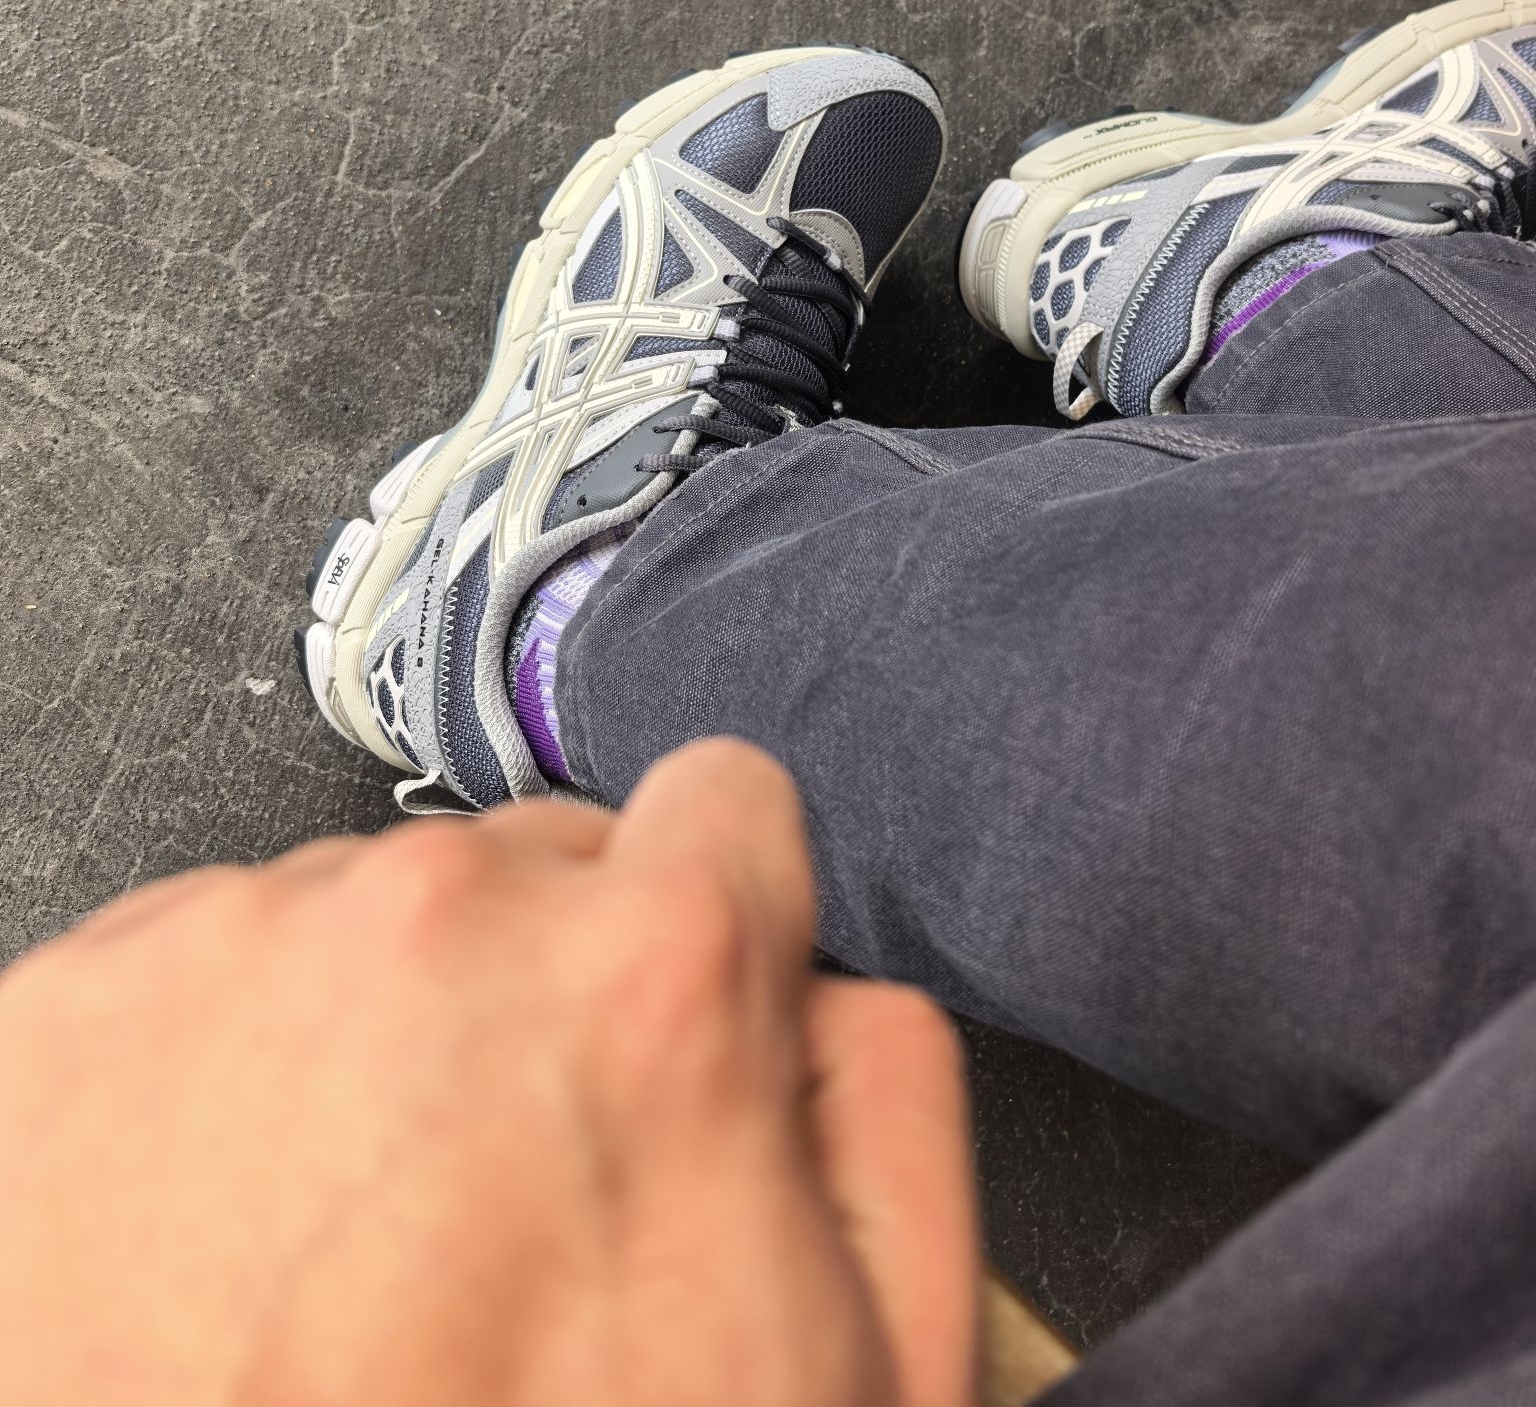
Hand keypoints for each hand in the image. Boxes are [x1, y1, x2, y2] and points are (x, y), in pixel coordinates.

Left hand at [0, 740, 978, 1405]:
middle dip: (535, 999)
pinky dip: (209, 1089)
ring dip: (365, 1050)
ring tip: (335, 1265)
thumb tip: (830, 986)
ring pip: (353, 928)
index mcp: (646, 981)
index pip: (723, 805)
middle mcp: (432, 918)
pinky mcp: (61, 1017)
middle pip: (527, 871)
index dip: (719, 922)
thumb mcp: (846, 1374)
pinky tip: (212, 1258)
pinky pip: (191, 986)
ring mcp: (225, 952)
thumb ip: (884, 1110)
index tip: (666, 1026)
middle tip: (492, 1212)